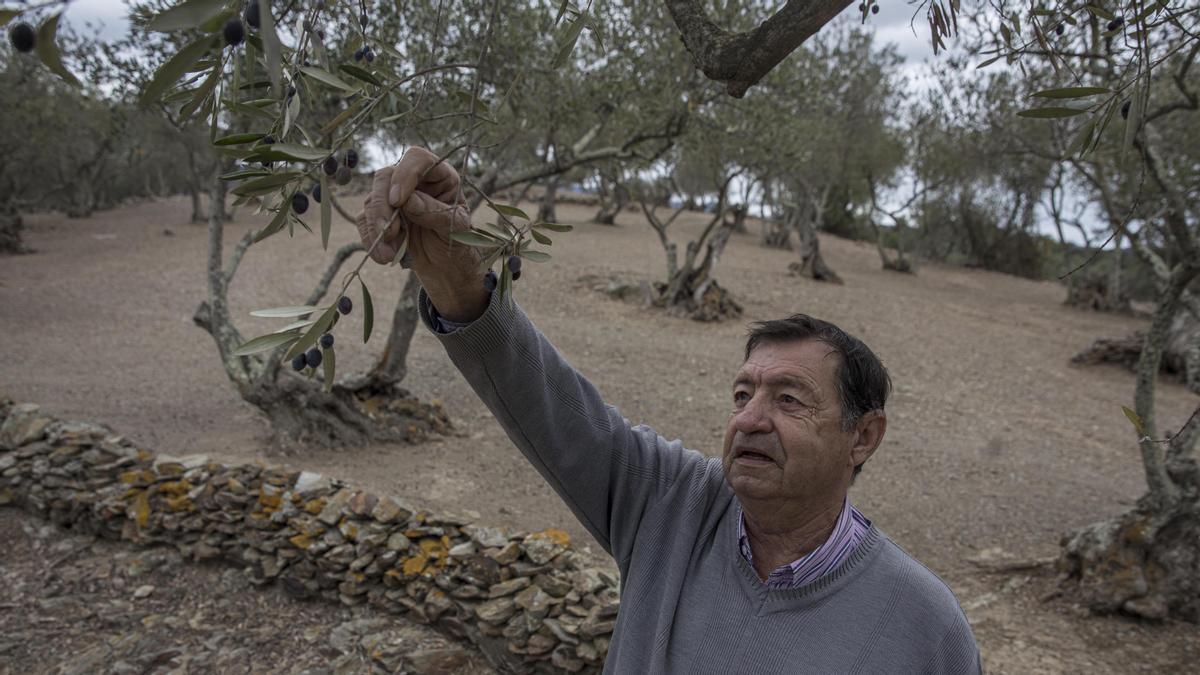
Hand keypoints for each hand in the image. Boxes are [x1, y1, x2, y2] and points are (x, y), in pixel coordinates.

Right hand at [355, 147, 488, 321]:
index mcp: (439, 175)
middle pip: (386, 176)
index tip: (398, 201)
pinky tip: (383, 255)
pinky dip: (370, 238)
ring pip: (372, 199)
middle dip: (382, 206)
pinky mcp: (379, 214)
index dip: (404, 174)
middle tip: (387, 233)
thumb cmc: (455, 241)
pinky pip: (363, 220)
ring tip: (389, 254)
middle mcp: (413, 181)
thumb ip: (434, 212)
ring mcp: (393, 196)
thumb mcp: (454, 228)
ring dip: (376, 228)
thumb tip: (407, 201)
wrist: (444, 264)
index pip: (417, 159)